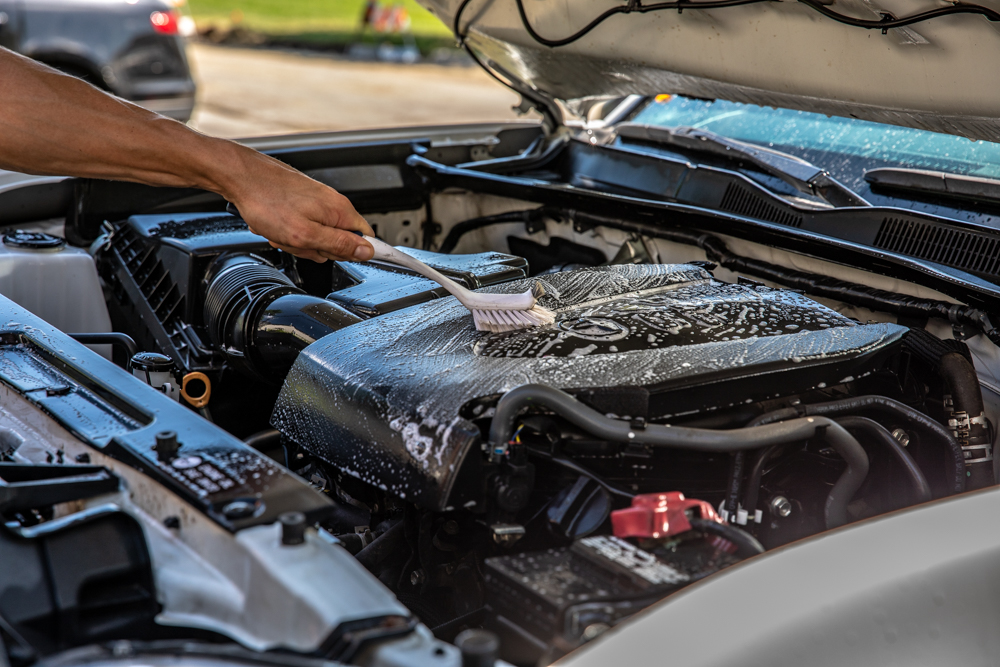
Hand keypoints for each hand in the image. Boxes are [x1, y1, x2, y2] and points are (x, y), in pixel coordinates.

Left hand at [222, 147, 374, 262]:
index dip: (351, 253)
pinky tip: (274, 225)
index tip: (332, 253)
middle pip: (337, 242)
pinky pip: (301, 226)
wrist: (240, 176)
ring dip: (297, 241)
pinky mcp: (301, 201)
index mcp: (340, 211)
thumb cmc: (267, 201)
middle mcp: (331, 203)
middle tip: (297, 241)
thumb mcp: (305, 234)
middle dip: (315, 248)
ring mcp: (315, 201)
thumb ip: (339, 244)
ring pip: (315, 236)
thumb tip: (367, 251)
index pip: (366, 239)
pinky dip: (287, 231)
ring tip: (281, 231)